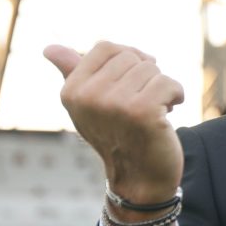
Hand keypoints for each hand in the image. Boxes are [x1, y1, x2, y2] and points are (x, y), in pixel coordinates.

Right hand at [44, 41, 184, 223]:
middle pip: (131, 56)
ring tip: (154, 110)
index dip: (127, 59)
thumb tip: (49, 48)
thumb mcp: (90, 104)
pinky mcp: (141, 111)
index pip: (105, 47)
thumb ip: (73, 73)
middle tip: (142, 102)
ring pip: (152, 69)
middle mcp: (87, 96)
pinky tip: (168, 113)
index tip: (131, 81)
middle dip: (145, 76)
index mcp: (71, 91)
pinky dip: (176, 96)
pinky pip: (169, 83)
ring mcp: (114, 104)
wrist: (140, 178)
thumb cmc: (118, 134)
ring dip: (161, 88)